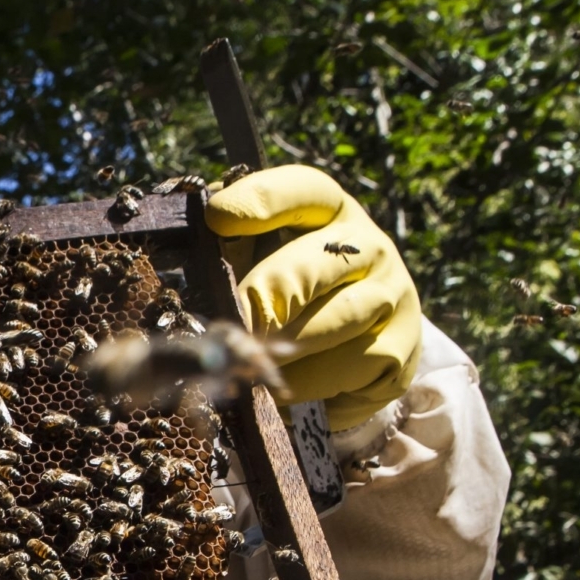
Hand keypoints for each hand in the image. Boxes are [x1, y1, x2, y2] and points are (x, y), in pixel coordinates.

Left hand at [205, 164, 422, 431]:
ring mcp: (393, 294)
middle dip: (270, 295)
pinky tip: (289, 388)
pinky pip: (357, 363)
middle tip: (236, 325)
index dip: (261, 200)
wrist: (358, 348)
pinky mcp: (402, 346)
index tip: (218, 216)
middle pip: (318, 262)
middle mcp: (369, 245)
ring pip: (339, 318)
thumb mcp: (259, 268)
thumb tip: (177, 273)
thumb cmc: (290, 299)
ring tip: (253, 365)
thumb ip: (228, 262)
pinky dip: (316, 381)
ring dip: (290, 347)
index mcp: (329, 212)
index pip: (302, 190)